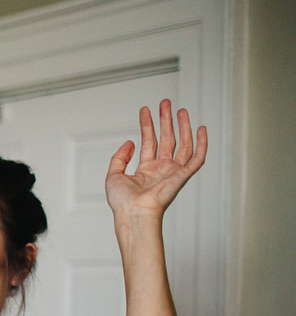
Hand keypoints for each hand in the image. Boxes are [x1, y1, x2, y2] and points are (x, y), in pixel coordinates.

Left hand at [105, 99, 207, 218]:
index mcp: (145, 170)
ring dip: (182, 126)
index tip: (145, 110)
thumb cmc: (123, 202)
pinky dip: (201, 144)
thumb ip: (120, 157)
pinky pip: (197, 158)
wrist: (133, 213)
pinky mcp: (183, 175)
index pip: (149, 142)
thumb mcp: (113, 174)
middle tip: (165, 103)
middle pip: (166, 139)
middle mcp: (161, 169)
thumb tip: (130, 142)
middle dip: (166, 120)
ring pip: (182, 144)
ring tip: (179, 109)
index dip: (147, 125)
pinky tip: (201, 129)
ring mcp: (173, 172)